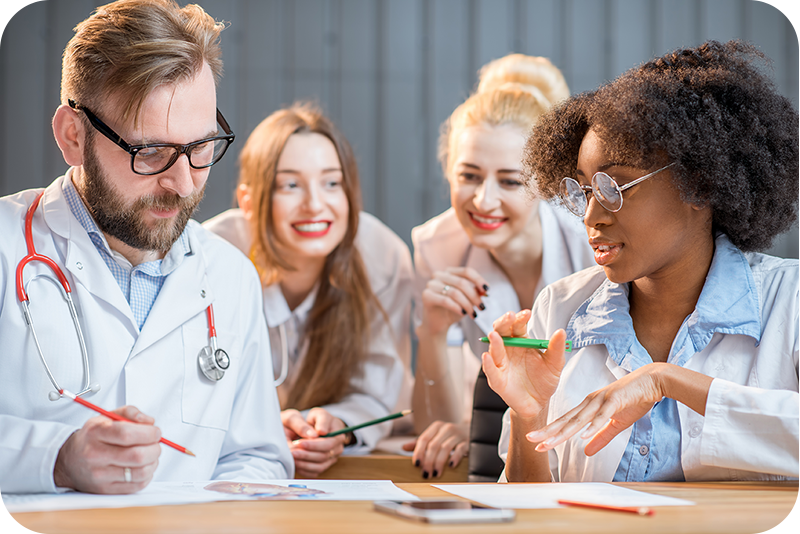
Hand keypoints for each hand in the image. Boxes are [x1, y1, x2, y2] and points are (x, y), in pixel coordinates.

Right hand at [52, 406, 161, 493]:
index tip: (155, 432)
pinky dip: (147, 475)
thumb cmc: (92, 437)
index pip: (127, 434)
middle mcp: (96, 455)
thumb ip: (130, 412)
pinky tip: (142, 467)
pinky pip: (137, 486)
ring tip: (150, 455)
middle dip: (155, 448)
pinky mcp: (106, 490)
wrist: (68, 461)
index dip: (148, 433)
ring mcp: (100, 475)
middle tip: (155, 444)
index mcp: (96, 433)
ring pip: (140, 472)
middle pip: (137, 455)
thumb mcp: (106, 417)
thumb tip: (150, 422)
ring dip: (153, 462)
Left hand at [283, 408, 347, 477]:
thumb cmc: (312, 420)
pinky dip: (304, 470)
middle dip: (307, 455)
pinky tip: (295, 464)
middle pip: (324, 456)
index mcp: (338, 432)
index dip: (314, 445)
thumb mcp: (314, 414)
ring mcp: (332, 457)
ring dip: (304, 463)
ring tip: (292, 458)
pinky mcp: (324, 465)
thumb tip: (320, 432)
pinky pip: (315, 472)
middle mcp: (337, 446)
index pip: (329, 443)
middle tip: (292, 452)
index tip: (300, 442)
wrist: (309, 429)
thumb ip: (315, 422)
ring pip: (320, 466)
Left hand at [402, 421, 468, 478]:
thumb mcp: (435, 436)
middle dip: (428, 461)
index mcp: (436, 426)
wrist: (470, 431)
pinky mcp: (467, 441)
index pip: (424, 438)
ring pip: (445, 448)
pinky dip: (455, 458)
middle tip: (426, 473)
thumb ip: (420, 442)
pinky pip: (460, 449)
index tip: (416, 464)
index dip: (418, 452)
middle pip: (434, 445)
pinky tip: (450, 466)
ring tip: (435, 473)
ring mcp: (458, 434)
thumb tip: (404, 447)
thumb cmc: (449, 436)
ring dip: (439, 462)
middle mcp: (446, 428)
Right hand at [420, 267, 487, 335]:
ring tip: (474, 314)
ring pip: (454, 292)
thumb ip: (475, 293)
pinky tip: (463, 314)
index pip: (466, 271)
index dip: (478, 280)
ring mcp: (431, 284)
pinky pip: (445, 300)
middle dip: (474, 296)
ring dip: (467, 304)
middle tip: (482, 308)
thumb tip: (485, 290)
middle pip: (462, 283)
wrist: (438, 325)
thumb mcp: (467, 300)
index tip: (488, 290)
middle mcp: (438, 275)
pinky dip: (457, 307)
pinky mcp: (426, 295)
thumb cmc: (453, 310)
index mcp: (449, 272)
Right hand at [481, 311, 565, 419]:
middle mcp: (508, 350)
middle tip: (510, 317)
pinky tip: (487, 356)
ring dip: (494, 341)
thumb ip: (557, 348)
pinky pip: (491, 371)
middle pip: (501, 331)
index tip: (527, 314)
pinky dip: (488, 364)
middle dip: (504, 322)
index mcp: (521, 342)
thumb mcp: (555, 363)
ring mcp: (501, 364)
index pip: (517, 325)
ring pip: (494, 349)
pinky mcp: (498, 380)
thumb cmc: (544, 380)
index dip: (520, 318)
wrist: (539, 403)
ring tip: (495, 335)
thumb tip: (561, 331)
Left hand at [527, 364, 665, 455]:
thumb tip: (587, 451)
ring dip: (564, 432)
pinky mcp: (616, 400)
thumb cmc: (634, 399)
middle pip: (567, 420)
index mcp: (589, 407)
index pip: (566, 422)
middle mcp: (591, 402)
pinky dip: (593, 425)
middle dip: (549, 432)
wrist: (653, 381)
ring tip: (550, 443)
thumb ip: (601, 436)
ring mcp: (602, 400)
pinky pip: (603, 415)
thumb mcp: (616, 423)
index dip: (551, 433)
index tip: (537, 443)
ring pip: (580, 419)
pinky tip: (583, 435)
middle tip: (532, 440)